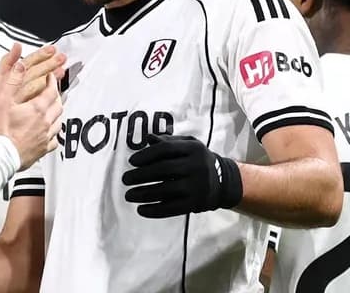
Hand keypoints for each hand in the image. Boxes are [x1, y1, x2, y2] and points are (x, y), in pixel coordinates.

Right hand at [0, 44, 65, 149]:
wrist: (0, 157)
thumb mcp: (1, 101)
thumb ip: (12, 81)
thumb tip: (20, 65)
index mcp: (37, 109)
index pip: (51, 90)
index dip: (52, 81)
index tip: (50, 76)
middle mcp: (45, 122)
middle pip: (58, 104)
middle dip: (57, 95)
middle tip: (52, 90)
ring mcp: (46, 137)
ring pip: (59, 121)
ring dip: (57, 112)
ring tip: (53, 108)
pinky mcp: (44, 149)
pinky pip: (55, 139)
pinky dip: (54, 132)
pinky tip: (50, 131)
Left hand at [122, 135, 242, 217]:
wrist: (224, 182)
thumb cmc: (198, 160)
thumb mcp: (188, 146)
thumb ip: (169, 142)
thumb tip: (148, 138)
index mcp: (193, 149)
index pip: (165, 149)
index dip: (146, 155)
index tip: (131, 162)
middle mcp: (196, 166)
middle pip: (163, 170)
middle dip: (140, 175)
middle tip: (125, 179)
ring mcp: (197, 186)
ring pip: (165, 190)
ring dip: (143, 194)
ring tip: (128, 195)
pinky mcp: (196, 204)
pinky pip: (172, 208)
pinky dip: (154, 210)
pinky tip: (141, 210)